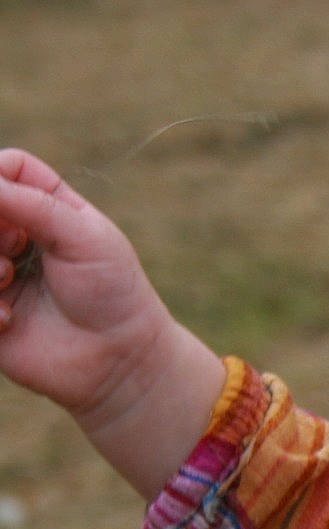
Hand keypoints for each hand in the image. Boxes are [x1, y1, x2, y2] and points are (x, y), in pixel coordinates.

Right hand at [0, 149, 174, 416]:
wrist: (117, 359)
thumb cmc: (112, 292)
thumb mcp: (83, 237)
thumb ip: (34, 204)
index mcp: (46, 208)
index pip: (5, 169)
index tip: (2, 198)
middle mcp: (15, 234)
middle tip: (11, 247)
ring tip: (6, 277)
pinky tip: (9, 319)